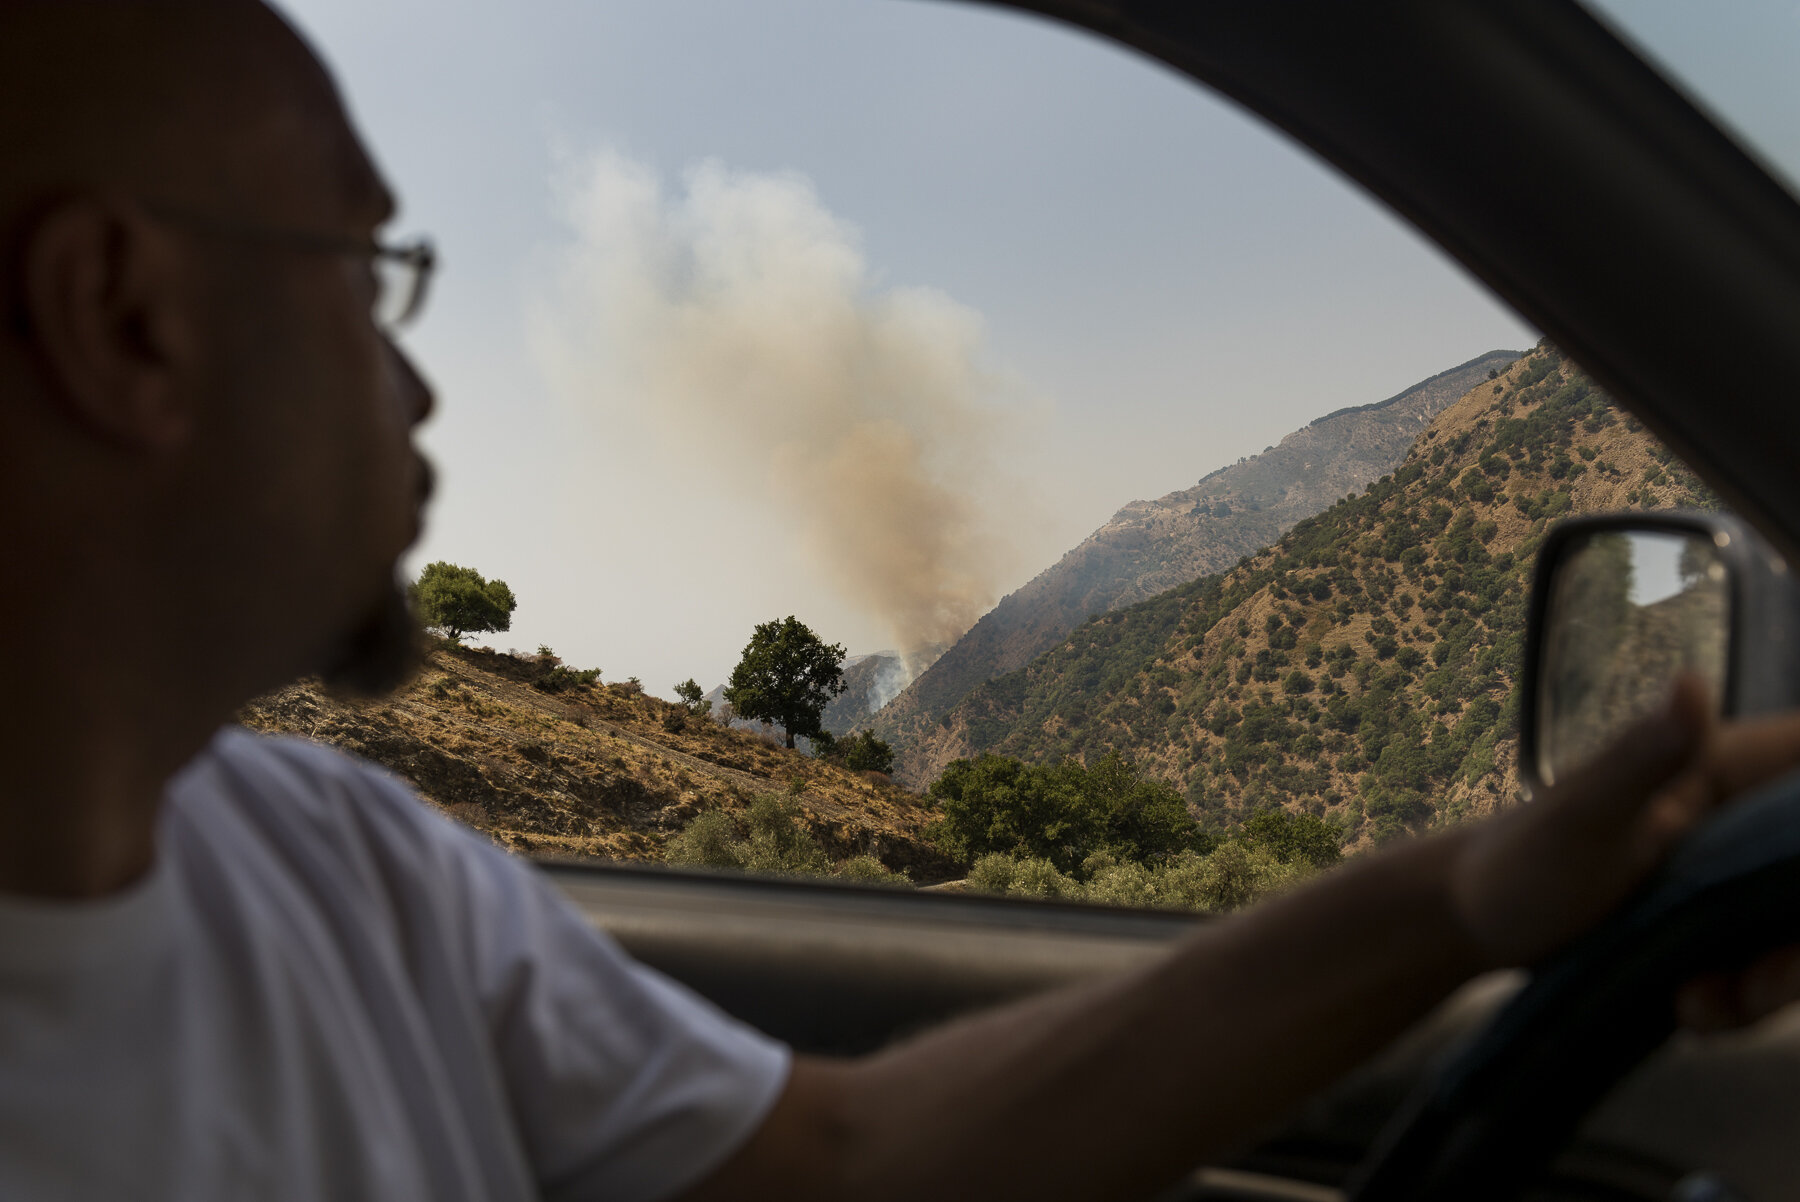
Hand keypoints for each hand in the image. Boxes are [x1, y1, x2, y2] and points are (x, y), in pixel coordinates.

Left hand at [1450, 677, 1799, 972]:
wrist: (1469, 924)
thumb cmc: (1517, 858)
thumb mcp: (1583, 813)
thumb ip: (1643, 757)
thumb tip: (1691, 684)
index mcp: (1722, 767)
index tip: (1792, 888)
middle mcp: (1740, 816)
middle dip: (1799, 946)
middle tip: (1750, 987)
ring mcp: (1732, 874)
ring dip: (1774, 982)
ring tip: (1700, 1005)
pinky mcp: (1718, 924)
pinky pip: (1769, 963)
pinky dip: (1745, 998)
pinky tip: (1690, 1008)